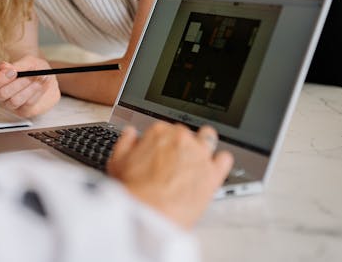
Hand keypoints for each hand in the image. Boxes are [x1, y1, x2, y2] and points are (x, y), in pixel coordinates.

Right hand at [0, 56, 60, 117]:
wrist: (47, 76)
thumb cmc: (33, 68)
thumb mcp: (28, 62)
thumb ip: (16, 65)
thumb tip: (2, 67)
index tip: (13, 72)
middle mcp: (2, 94)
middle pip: (2, 94)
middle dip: (18, 83)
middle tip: (31, 75)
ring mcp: (12, 104)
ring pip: (15, 101)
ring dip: (30, 88)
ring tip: (41, 77)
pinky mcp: (24, 111)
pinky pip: (28, 104)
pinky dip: (37, 93)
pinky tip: (43, 84)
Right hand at [107, 122, 232, 229]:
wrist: (149, 213)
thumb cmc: (133, 191)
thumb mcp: (116, 162)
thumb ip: (125, 143)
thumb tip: (130, 134)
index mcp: (159, 132)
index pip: (164, 129)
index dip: (161, 142)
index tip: (160, 153)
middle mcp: (181, 138)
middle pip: (186, 133)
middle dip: (181, 145)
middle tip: (175, 161)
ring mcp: (200, 154)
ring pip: (208, 138)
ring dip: (204, 145)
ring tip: (198, 159)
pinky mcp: (213, 173)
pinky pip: (225, 159)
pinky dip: (220, 162)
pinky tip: (213, 169)